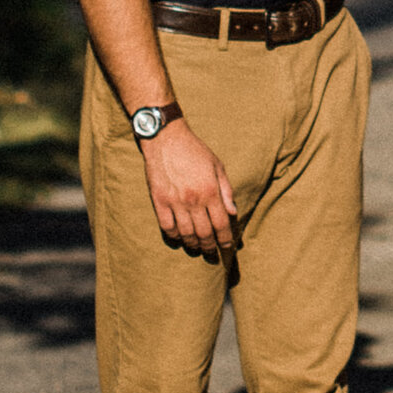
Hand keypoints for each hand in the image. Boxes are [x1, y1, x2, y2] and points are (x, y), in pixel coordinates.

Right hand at [141, 118, 240, 261]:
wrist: (166, 139)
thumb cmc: (195, 151)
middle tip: (212, 253)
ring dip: (193, 245)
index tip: (227, 247)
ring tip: (197, 249)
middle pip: (204, 234)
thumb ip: (226, 190)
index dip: (225, 239)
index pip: (221, 224)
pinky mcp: (159, 201)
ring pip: (186, 234)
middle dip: (210, 247)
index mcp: (210, 191)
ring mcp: (174, 202)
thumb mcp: (217, 166)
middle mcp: (193, 199)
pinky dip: (174, 237)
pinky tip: (179, 238)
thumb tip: (233, 212)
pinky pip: (167, 227)